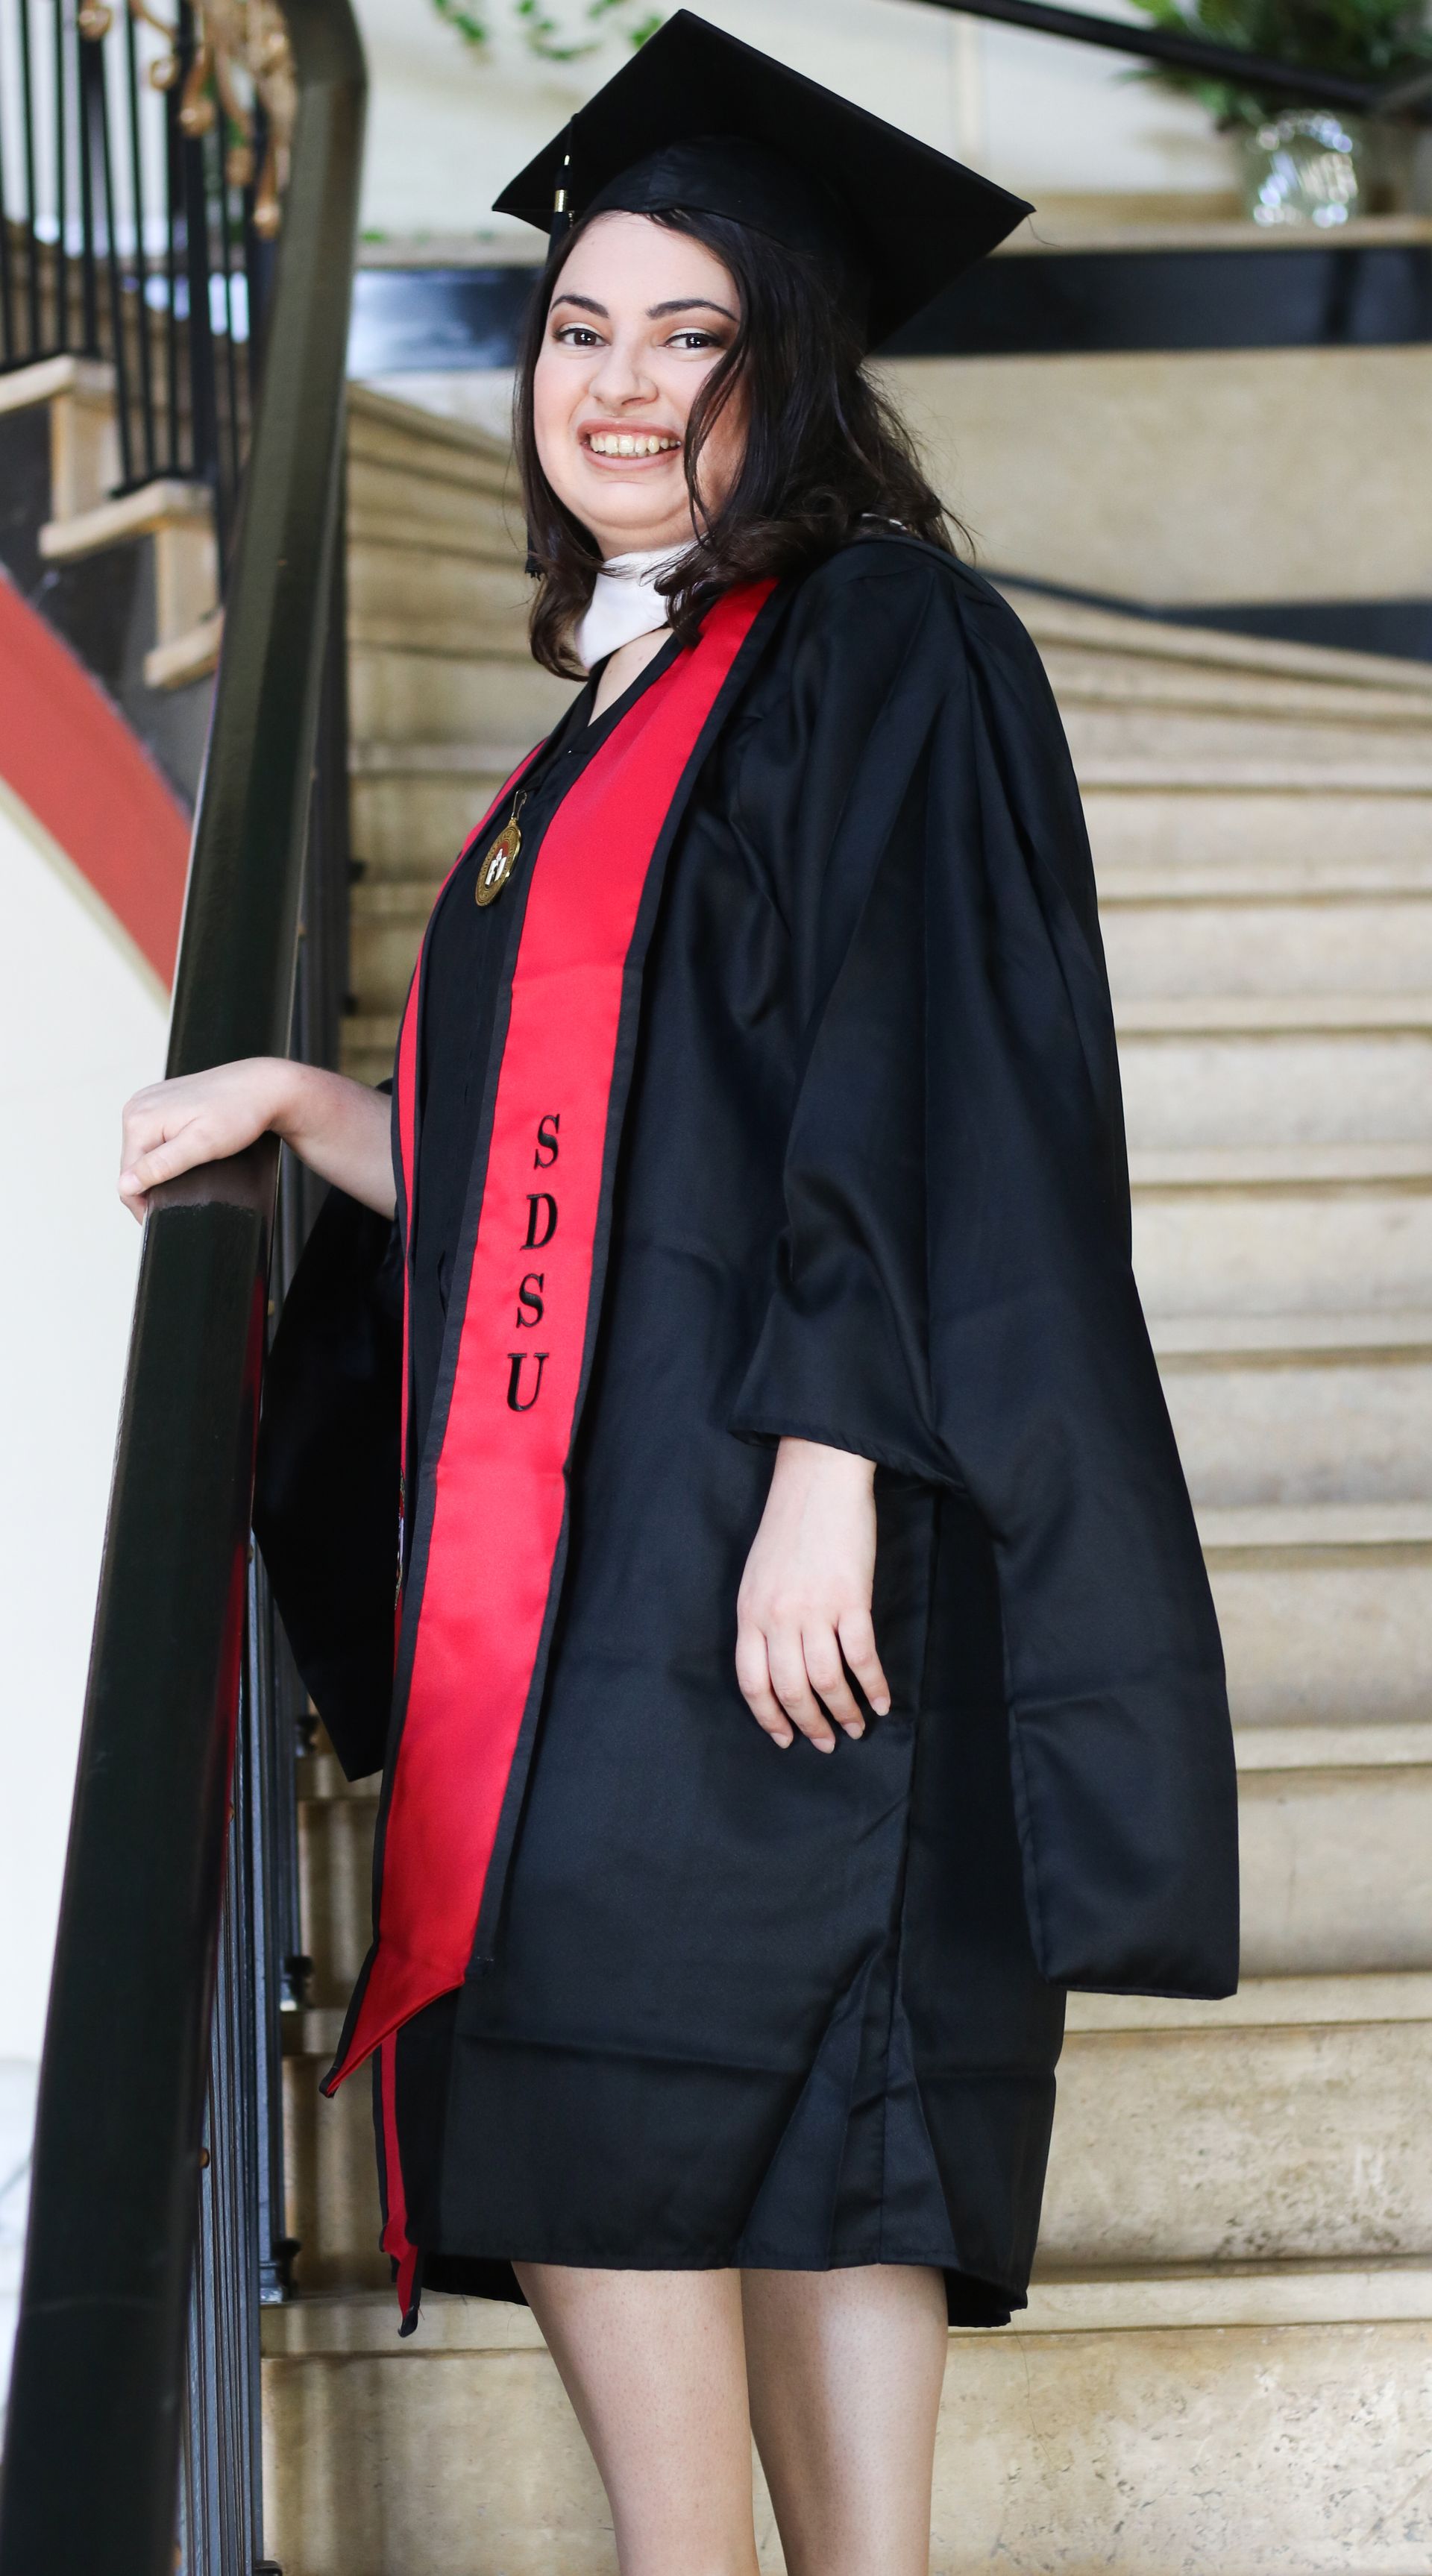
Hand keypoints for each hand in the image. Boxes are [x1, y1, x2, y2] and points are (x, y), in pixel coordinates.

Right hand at [119, 1059, 395, 1221]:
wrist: (261, 1087)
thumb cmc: (237, 1113)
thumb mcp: (201, 1145)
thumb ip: (162, 1165)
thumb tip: (125, 1185)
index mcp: (139, 1119)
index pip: (127, 1179)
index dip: (144, 1205)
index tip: (166, 1217)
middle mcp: (136, 1107)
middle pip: (133, 1165)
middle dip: (153, 1186)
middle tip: (184, 1197)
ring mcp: (147, 1102)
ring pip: (142, 1152)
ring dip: (159, 1169)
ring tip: (187, 1176)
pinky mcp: (159, 1102)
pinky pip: (153, 1136)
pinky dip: (166, 1151)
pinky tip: (186, 1155)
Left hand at [736, 1437, 891, 1752]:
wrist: (818, 1479)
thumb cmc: (789, 1525)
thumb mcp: (757, 1575)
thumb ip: (762, 1619)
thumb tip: (778, 1664)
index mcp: (749, 1612)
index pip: (752, 1682)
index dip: (769, 1717)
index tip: (785, 1739)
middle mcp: (777, 1617)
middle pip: (791, 1689)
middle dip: (810, 1724)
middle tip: (827, 1743)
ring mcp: (814, 1609)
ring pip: (827, 1680)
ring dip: (844, 1712)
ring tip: (857, 1727)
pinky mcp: (851, 1599)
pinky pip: (862, 1657)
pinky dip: (874, 1686)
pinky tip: (883, 1701)